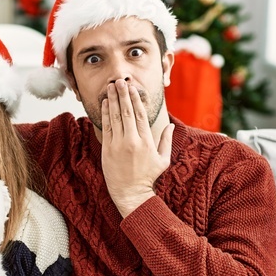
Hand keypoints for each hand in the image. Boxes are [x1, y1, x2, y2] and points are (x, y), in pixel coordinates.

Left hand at [101, 80, 174, 217]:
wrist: (130, 193)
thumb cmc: (148, 177)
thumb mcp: (163, 160)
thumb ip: (166, 141)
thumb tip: (170, 126)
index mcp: (146, 141)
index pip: (140, 114)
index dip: (135, 99)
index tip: (132, 88)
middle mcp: (132, 140)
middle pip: (126, 112)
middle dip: (122, 95)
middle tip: (119, 81)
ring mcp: (118, 144)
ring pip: (114, 117)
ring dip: (112, 100)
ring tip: (110, 87)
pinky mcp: (107, 149)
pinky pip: (106, 127)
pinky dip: (105, 114)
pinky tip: (104, 103)